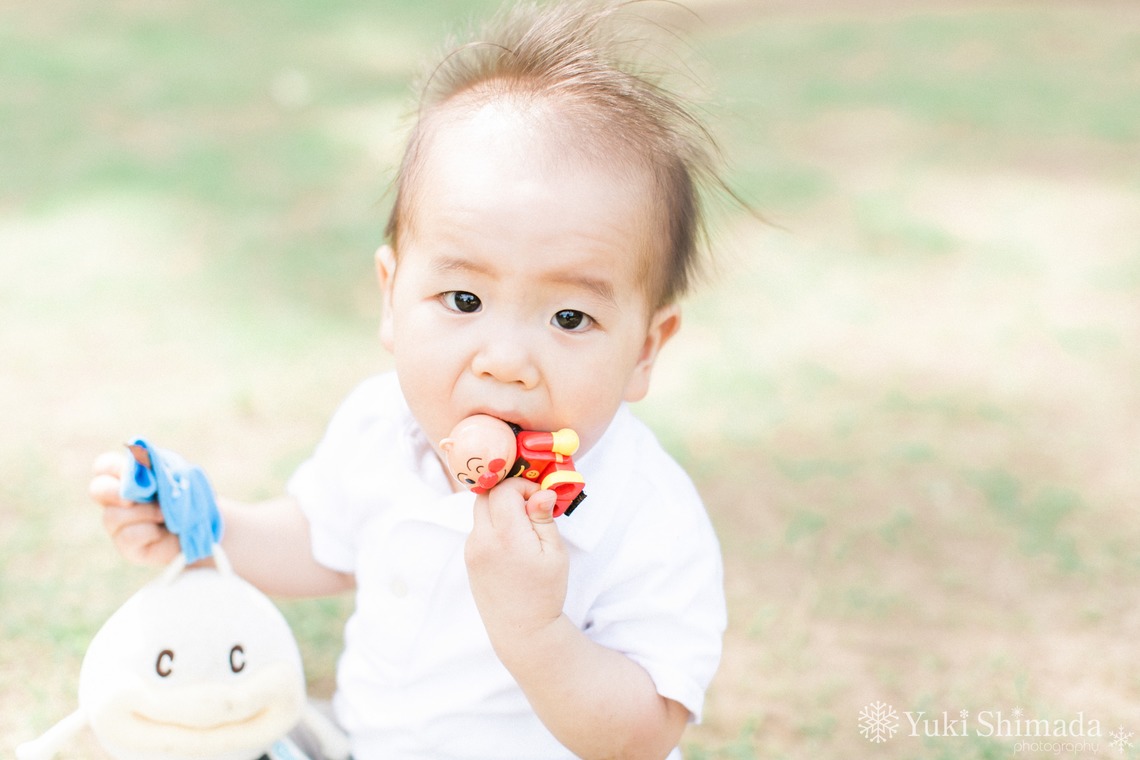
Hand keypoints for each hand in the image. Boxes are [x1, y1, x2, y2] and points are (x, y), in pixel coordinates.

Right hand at [89, 450, 178, 564]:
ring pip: (112, 516)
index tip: (134, 470)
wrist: (205, 527)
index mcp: (127, 478)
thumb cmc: (189, 498)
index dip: (113, 466)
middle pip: (96, 489)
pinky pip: (127, 536)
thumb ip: (159, 469)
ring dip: (143, 512)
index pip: (104, 466)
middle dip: (114, 491)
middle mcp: (118, 500)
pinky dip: (149, 531)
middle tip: (133, 497)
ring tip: (164, 513)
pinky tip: (162, 531)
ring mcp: (119, 525)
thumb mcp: (178, 477)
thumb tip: (143, 467)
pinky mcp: (127, 546)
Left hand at [465, 477, 567, 650]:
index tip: (539, 499)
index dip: (523, 486)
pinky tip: (512, 543)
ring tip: (523, 526)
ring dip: (500, 508)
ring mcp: (472, 549)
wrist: (521, 629)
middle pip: (487, 494)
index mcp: (506, 536)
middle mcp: (482, 539)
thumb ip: (543, 518)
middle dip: (509, 492)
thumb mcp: (555, 553)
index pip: (504, 489)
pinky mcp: (469, 557)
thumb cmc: (544, 592)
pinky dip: (494, 524)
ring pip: (480, 510)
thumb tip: (540, 492)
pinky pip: (479, 528)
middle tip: (531, 507)